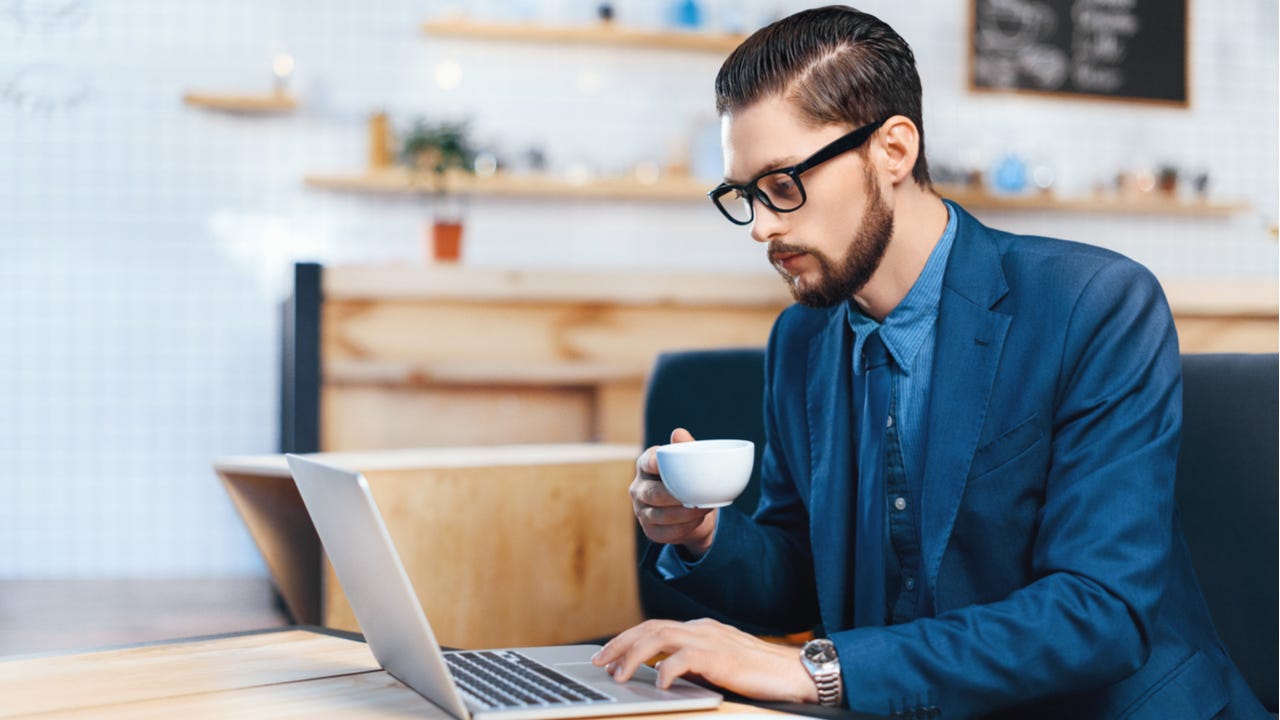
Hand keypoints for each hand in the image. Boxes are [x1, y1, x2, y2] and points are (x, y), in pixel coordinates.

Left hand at [591, 618, 817, 703]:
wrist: (795, 671)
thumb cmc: (760, 672)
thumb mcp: (719, 665)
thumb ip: (693, 664)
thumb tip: (664, 674)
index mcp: (700, 629)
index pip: (655, 627)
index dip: (628, 639)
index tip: (608, 655)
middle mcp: (701, 629)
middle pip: (650, 627)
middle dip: (620, 643)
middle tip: (600, 662)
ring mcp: (710, 640)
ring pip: (660, 637)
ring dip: (634, 655)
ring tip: (619, 674)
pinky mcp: (720, 657)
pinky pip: (685, 657)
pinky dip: (667, 668)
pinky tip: (660, 683)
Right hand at [632, 428, 716, 556]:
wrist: (691, 510)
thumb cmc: (686, 479)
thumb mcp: (687, 462)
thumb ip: (685, 447)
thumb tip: (678, 433)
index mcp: (645, 465)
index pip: (647, 462)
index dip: (656, 463)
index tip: (670, 465)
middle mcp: (638, 489)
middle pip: (654, 494)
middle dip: (676, 496)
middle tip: (698, 496)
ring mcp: (641, 511)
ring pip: (661, 515)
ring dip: (685, 513)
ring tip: (704, 508)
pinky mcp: (650, 530)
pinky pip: (666, 532)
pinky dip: (684, 527)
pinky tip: (697, 520)